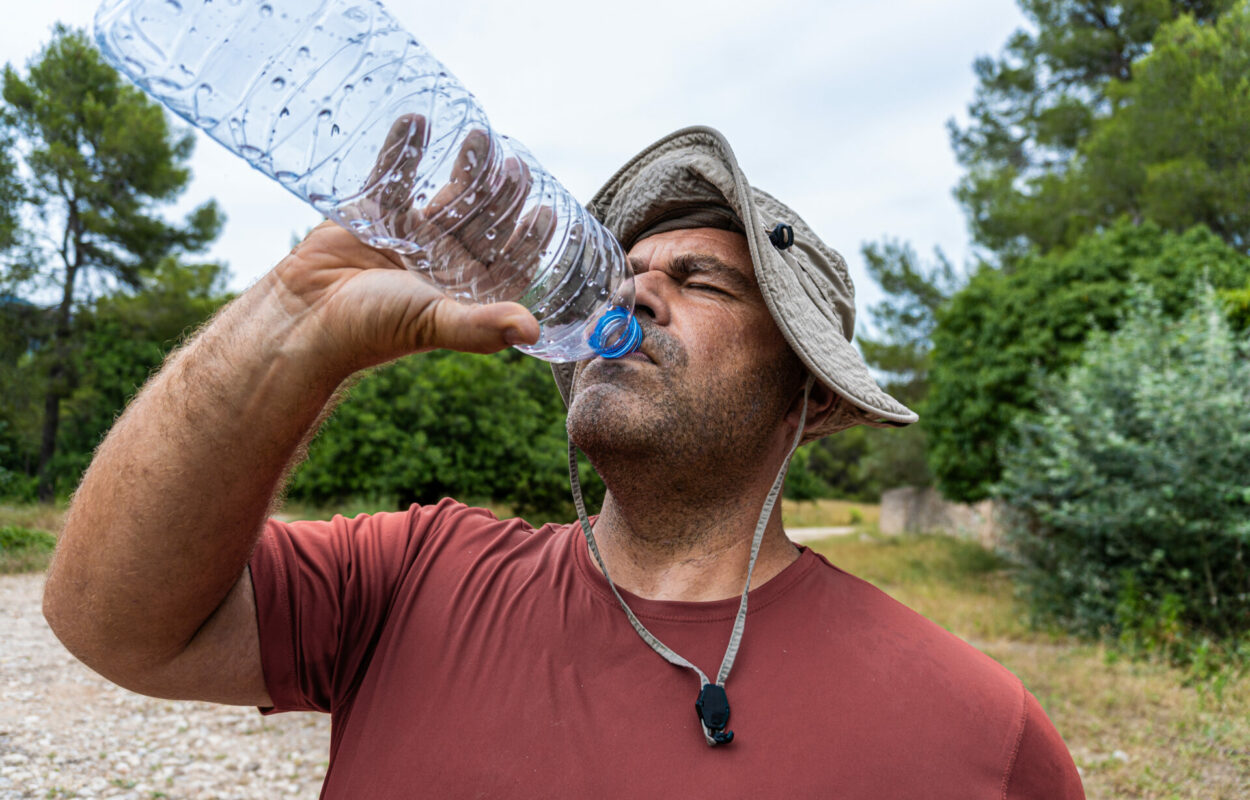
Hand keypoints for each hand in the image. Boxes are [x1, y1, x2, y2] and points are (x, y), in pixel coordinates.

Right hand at [267, 115, 548, 374]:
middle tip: (516, 166)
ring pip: (448, 195)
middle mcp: (444, 261)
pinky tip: (417, 120)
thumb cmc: (374, 329)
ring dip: (466, 166)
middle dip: (502, 193)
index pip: (508, 260)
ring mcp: (412, 236)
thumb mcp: (436, 323)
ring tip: (481, 135)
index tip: (547, 210)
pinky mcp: (375, 214)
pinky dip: (404, 148)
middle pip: (484, 221)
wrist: (306, 317)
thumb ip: (482, 326)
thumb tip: (533, 331)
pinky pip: (394, 175)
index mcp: (465, 289)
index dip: (529, 237)